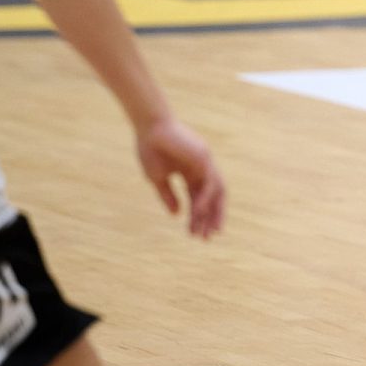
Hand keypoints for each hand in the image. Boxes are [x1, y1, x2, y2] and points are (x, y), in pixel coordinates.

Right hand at [137, 117, 225, 238]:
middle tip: (207, 237)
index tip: (194, 234)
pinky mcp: (204, 158)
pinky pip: (211, 182)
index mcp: (190, 173)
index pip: (198, 198)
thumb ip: (168, 196)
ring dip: (213, 212)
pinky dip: (207, 198)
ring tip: (208, 230)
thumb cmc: (150, 149)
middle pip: (213, 197)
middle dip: (211, 217)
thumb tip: (177, 215)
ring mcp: (205, 162)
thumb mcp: (157, 178)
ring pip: (217, 191)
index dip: (197, 217)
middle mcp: (201, 169)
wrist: (148, 128)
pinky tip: (200, 212)